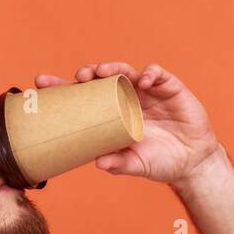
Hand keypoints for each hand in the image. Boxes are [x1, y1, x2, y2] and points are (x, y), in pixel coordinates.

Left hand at [33, 61, 219, 184]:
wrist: (193, 161)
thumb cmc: (161, 162)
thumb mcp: (138, 165)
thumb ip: (120, 164)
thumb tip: (99, 163)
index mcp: (111, 115)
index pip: (82, 99)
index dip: (62, 89)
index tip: (40, 84)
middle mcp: (125, 99)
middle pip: (100, 80)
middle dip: (87, 74)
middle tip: (78, 77)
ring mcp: (146, 91)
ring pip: (124, 72)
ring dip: (113, 69)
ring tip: (102, 72)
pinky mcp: (168, 87)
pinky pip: (156, 74)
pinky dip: (149, 73)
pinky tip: (144, 80)